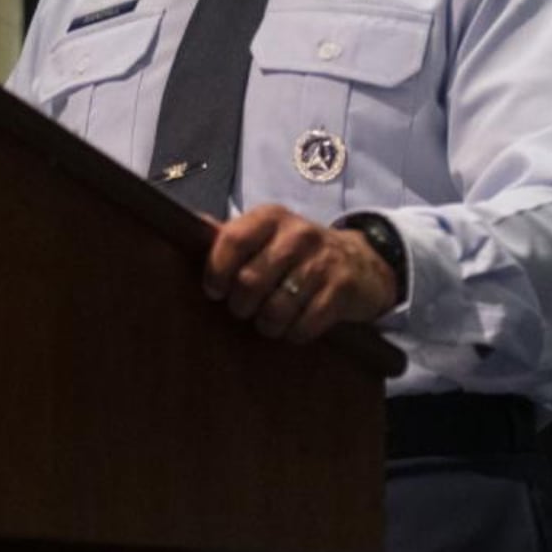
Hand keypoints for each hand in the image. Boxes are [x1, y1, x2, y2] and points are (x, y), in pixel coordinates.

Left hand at [202, 204, 397, 342]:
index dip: (217, 270)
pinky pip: (305, 324)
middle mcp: (298, 234)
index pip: (233, 240)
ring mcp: (323, 261)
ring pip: (277, 307)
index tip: (214, 290)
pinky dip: (293, 333)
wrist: (361, 262)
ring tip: (266, 322)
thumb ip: (231, 234)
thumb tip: (191, 224)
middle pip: (251, 280)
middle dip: (240, 305)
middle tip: (242, 310)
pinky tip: (293, 327)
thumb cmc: (298, 252)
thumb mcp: (266, 234)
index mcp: (271, 217)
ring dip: (267, 324)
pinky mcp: (342, 289)